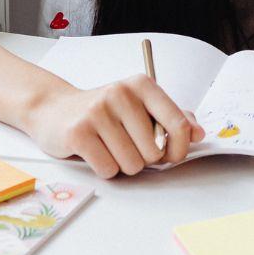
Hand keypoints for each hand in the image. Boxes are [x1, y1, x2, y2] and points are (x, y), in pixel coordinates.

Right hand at [22, 75, 205, 177]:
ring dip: (124, 165)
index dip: (179, 148)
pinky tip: (96, 153)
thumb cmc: (105, 112)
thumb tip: (198, 134)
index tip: (172, 155)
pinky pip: (108, 169)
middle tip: (129, 147)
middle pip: (154, 151)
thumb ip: (173, 118)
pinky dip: (105, 169)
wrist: (55, 110)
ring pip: (132, 164)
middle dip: (145, 159)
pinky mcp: (78, 132)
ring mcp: (97, 112)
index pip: (177, 123)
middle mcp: (121, 93)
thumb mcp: (140, 107)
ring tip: (111, 148)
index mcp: (143, 85)